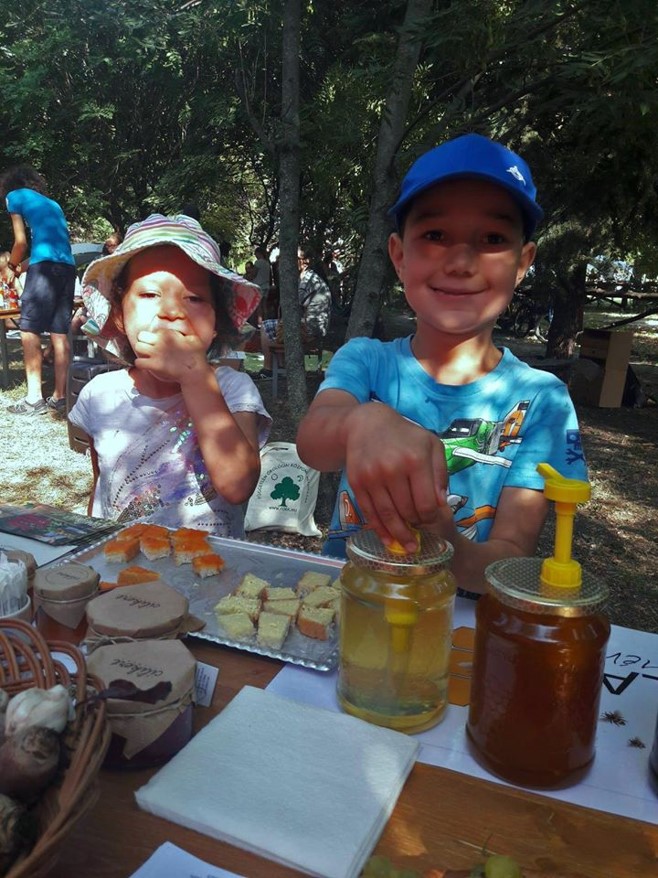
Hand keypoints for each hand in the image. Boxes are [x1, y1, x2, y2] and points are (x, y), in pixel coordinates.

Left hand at [132, 321, 208, 383]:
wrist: (195, 372)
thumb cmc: (196, 355)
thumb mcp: (193, 338)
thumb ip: (184, 331)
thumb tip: (181, 326)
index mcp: (168, 333)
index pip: (153, 331)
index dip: (155, 337)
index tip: (160, 344)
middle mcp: (161, 341)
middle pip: (141, 335)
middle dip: (144, 341)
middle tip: (149, 348)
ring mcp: (157, 353)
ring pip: (137, 347)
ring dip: (141, 351)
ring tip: (147, 355)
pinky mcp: (154, 365)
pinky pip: (138, 362)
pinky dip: (140, 364)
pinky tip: (146, 365)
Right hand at [344, 403, 448, 550]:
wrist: (366, 425)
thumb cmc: (405, 436)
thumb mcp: (431, 445)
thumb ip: (440, 473)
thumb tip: (442, 504)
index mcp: (416, 460)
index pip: (426, 502)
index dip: (430, 517)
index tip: (431, 521)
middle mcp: (393, 469)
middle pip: (407, 511)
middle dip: (416, 525)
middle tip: (420, 533)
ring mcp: (372, 477)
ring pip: (388, 515)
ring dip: (398, 534)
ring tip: (407, 547)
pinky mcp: (357, 483)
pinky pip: (369, 512)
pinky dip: (379, 529)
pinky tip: (388, 540)